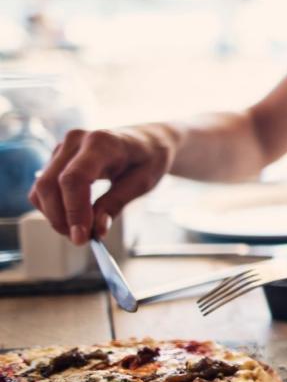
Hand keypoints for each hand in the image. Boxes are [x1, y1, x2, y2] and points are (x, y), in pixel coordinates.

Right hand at [28, 126, 175, 244]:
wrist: (146, 141)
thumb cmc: (148, 159)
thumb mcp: (143, 182)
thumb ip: (117, 203)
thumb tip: (97, 230)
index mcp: (102, 143)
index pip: (74, 179)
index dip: (73, 210)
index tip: (81, 237)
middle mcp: (76, 141)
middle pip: (50, 184)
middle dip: (61, 218)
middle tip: (80, 240)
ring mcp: (63, 148)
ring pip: (41, 188)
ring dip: (55, 216)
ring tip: (80, 231)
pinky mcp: (56, 159)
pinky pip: (43, 188)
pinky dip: (52, 208)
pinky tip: (73, 219)